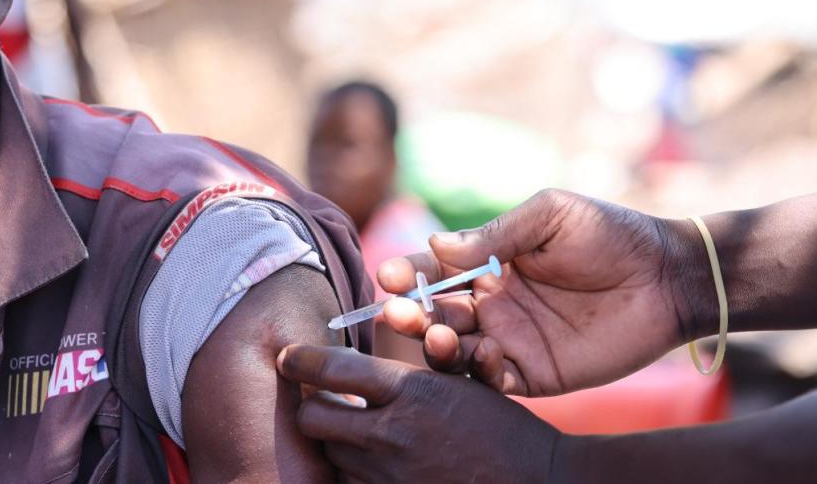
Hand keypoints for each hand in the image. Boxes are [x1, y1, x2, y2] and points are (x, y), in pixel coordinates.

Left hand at [278, 345, 559, 482]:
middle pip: (312, 419)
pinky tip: (373, 467)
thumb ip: (406, 376)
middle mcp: (393, 433)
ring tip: (355, 438)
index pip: (331, 369)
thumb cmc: (503, 431)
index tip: (286, 357)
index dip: (299, 360)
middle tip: (322, 404)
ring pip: (330, 457)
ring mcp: (391, 475)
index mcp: (410, 390)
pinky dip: (355, 476)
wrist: (541, 483)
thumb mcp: (458, 385)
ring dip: (335, 446)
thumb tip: (352, 366)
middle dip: (311, 409)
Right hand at [378, 189, 700, 395]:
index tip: (389, 276)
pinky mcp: (534, 373)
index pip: (432, 270)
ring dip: (436, 344)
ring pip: (454, 350)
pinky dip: (480, 372)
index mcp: (487, 264)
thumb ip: (494, 233)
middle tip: (398, 313)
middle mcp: (490, 304)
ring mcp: (509, 340)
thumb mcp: (550, 216)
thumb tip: (436, 245)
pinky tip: (489, 352)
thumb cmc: (611, 234)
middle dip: (409, 313)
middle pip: (432, 313)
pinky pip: (493, 380)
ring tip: (439, 333)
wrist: (669, 277)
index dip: (406, 273)